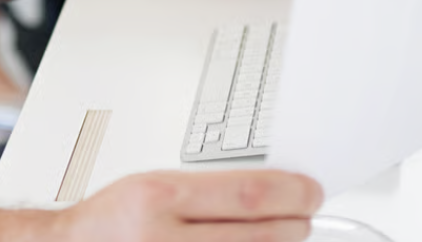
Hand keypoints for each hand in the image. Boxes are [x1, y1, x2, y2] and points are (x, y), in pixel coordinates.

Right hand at [62, 169, 322, 241]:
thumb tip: (264, 192)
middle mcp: (165, 236)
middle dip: (294, 223)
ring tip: (287, 233)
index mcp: (159, 196)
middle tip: (308, 214)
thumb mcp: (152, 186)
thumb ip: (204, 190)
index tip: (308, 190)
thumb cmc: (113, 220)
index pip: (244, 192)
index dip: (289, 192)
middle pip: (257, 232)